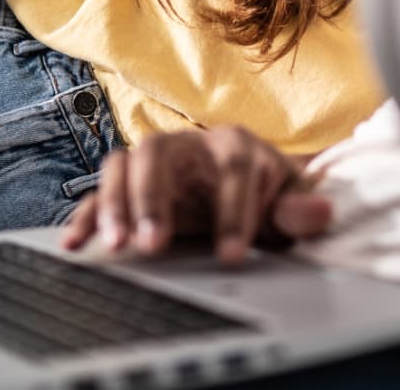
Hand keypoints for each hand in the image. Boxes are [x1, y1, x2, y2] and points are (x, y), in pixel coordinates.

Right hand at [60, 126, 332, 264]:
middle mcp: (188, 144)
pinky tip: (76, 242)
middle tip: (154, 244)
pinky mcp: (130, 186)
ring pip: (125, 167)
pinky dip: (87, 215)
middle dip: (154, 198)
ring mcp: (155, 163)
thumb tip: (322, 211)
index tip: (233, 255)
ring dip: (118, 205)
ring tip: (117, 246)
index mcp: (235, 143)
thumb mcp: (289, 202)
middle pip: (161, 154)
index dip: (233, 213)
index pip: (233, 170)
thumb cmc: (268, 194)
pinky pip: (101, 193)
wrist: (246, 189)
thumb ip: (300, 210)